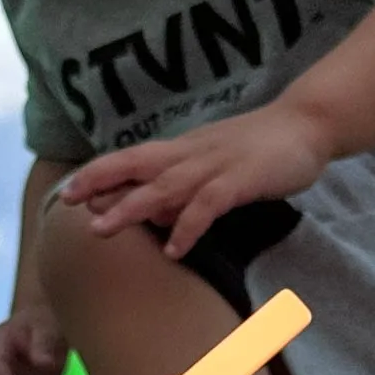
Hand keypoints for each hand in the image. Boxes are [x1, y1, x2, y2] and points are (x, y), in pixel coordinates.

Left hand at [55, 99, 334, 261]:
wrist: (306, 125)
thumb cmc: (258, 150)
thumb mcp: (211, 167)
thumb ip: (180, 191)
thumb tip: (147, 214)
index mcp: (182, 151)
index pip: (131, 158)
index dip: (99, 173)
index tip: (67, 192)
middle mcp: (191, 155)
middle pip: (137, 166)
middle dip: (100, 183)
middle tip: (68, 204)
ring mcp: (215, 165)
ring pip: (164, 186)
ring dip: (130, 207)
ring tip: (101, 229)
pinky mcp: (241, 179)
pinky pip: (208, 204)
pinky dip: (188, 226)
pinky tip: (173, 249)